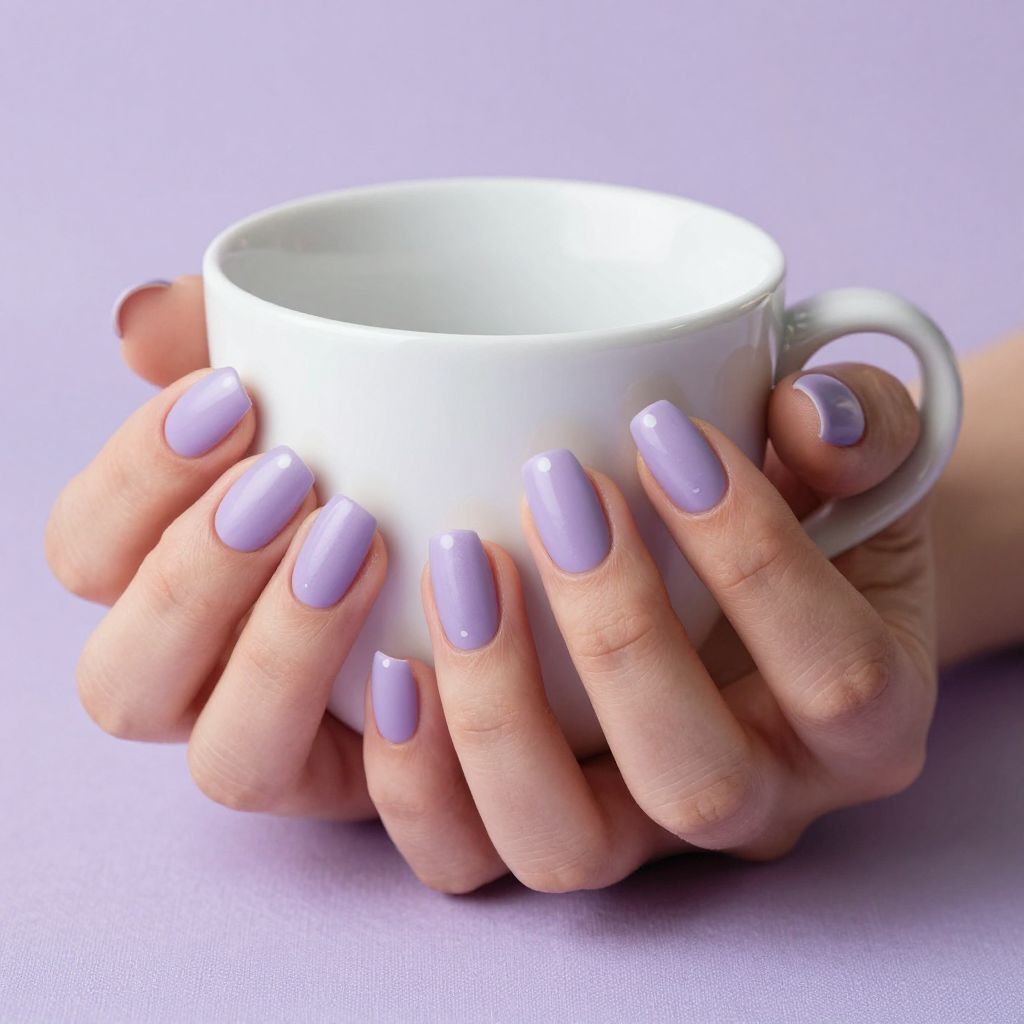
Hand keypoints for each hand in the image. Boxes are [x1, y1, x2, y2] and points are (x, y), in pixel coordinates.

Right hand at [46, 277, 382, 817]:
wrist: (544, 515)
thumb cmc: (411, 437)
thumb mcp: (335, 370)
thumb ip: (232, 335)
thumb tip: (139, 325)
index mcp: (183, 581)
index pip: (89, 555)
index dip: (132, 484)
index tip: (233, 394)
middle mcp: (222, 676)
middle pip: (123, 682)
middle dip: (192, 576)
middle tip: (293, 479)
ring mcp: (312, 746)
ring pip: (230, 765)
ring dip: (278, 654)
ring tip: (362, 540)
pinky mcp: (410, 787)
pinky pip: (380, 818)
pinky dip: (399, 752)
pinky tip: (430, 656)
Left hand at [361, 364, 934, 892]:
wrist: (760, 589)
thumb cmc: (807, 515)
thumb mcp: (862, 460)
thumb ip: (867, 424)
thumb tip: (812, 415)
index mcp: (862, 722)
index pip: (835, 675)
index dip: (753, 555)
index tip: (667, 428)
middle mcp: (756, 801)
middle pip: (694, 782)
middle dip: (617, 630)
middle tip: (556, 486)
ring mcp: (640, 833)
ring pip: (564, 845)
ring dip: (497, 712)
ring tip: (458, 564)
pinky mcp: (540, 822)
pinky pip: (463, 854)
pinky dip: (415, 773)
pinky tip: (389, 661)